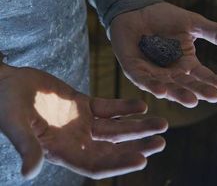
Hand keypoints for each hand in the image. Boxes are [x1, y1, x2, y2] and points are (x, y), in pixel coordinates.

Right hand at [0, 63, 166, 179]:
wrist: (9, 83)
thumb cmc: (7, 104)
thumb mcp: (14, 124)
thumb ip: (25, 145)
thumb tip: (29, 173)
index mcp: (61, 150)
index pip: (95, 164)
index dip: (117, 164)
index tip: (142, 159)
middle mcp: (75, 139)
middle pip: (112, 147)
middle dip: (137, 145)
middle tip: (161, 141)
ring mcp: (82, 121)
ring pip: (115, 127)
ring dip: (137, 125)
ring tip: (161, 122)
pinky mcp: (83, 104)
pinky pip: (108, 108)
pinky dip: (124, 107)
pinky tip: (141, 104)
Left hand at [110, 2, 216, 107]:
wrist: (138, 9)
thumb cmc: (163, 17)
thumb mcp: (193, 24)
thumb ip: (216, 33)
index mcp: (185, 64)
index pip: (204, 77)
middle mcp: (170, 72)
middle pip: (186, 85)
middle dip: (199, 90)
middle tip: (213, 96)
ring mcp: (152, 73)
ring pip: (167, 87)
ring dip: (178, 94)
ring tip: (192, 100)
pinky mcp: (134, 70)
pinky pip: (143, 80)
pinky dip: (152, 86)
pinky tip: (162, 91)